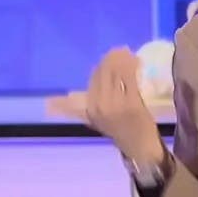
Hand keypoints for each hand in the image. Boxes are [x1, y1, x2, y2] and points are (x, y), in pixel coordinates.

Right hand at [85, 46, 163, 162]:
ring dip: (124, 60)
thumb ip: (84, 106)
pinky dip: (133, 68)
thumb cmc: (121, 132)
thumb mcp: (97, 119)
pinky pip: (130, 80)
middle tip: (123, 49)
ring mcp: (115, 105)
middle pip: (105, 73)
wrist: (139, 147)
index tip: (111, 55)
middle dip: (113, 59)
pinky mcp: (131, 104)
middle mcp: (99, 105)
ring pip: (117, 74)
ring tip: (130, 53)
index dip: (103, 64)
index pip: (94, 78)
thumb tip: (58, 99)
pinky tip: (137, 61)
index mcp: (90, 108)